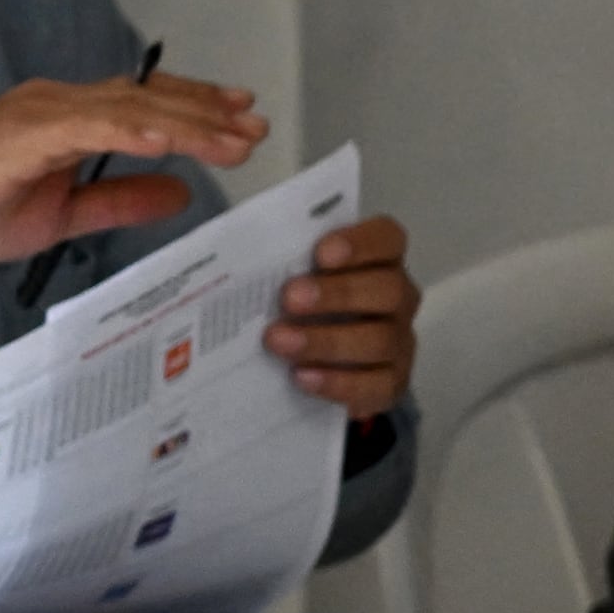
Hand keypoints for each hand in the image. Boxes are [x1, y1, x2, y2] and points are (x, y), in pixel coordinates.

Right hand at [0, 69, 262, 262]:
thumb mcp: (65, 215)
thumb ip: (120, 200)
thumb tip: (180, 193)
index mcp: (70, 119)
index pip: (146, 104)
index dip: (196, 106)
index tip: (244, 115)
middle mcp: (59, 105)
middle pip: (148, 101)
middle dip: (207, 113)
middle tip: (258, 125)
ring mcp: (39, 115)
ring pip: (127, 110)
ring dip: (184, 122)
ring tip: (233, 137)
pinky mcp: (19, 136)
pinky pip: (83, 128)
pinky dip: (128, 131)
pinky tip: (167, 141)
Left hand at [266, 214, 419, 416]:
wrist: (308, 361)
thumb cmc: (297, 305)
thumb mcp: (285, 273)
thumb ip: (272, 256)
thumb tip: (215, 227)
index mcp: (377, 260)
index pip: (387, 239)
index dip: (361, 244)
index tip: (321, 253)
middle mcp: (397, 298)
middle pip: (387, 290)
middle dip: (339, 294)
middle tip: (290, 299)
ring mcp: (398, 342)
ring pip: (381, 340)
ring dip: (327, 340)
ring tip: (279, 341)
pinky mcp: (391, 382)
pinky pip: (376, 385)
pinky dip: (339, 382)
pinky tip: (302, 377)